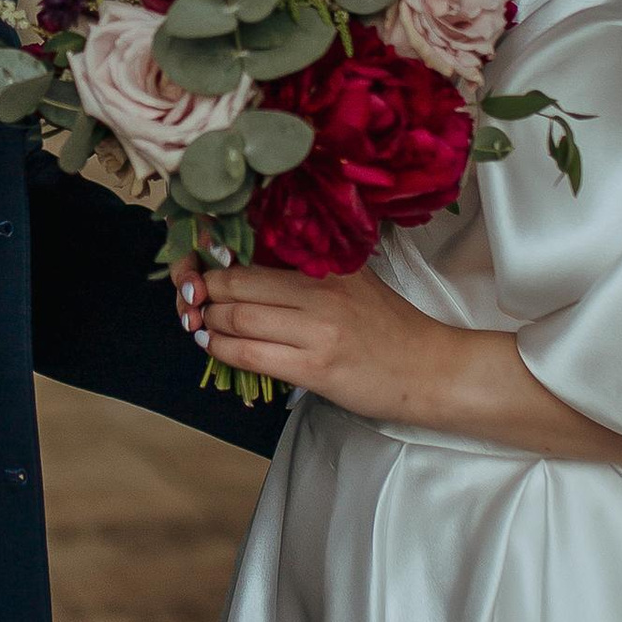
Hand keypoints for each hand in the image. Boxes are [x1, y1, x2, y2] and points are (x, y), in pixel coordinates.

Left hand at [177, 254, 463, 426]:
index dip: (212, 260)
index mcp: (328, 265)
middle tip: (191, 300)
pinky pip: (251, 355)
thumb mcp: (354, 282)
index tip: (194, 268)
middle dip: (202, 293)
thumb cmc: (390, 327)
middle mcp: (321, 291)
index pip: (255, 253)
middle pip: (236, 284)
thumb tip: (248, 263)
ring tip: (202, 324)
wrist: (429, 369)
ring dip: (208, 323)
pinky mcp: (315, 368)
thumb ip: (310, 271)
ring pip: (237, 319)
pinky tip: (214, 346)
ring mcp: (318, 330)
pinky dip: (223, 350)